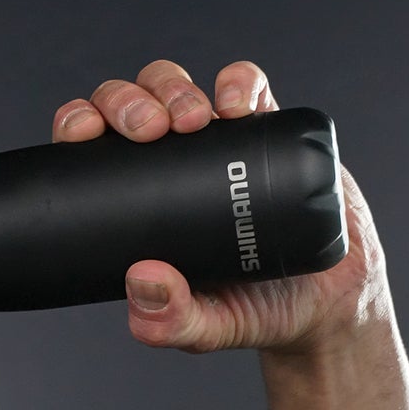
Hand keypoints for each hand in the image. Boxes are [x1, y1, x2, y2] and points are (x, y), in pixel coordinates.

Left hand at [52, 60, 387, 354]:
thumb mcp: (207, 328)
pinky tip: (236, 104)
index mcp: (135, 199)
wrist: (331, 301)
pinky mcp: (266, 128)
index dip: (77, 122)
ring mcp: (217, 140)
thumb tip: (142, 280)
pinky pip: (246, 84)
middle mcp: (168, 162)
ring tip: (195, 118)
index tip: (84, 134)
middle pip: (130, 103)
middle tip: (151, 130)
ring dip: (175, 88)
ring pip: (177, 85)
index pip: (90, 146)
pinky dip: (238, 81)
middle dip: (129, 101)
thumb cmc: (257, 310)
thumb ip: (171, 322)